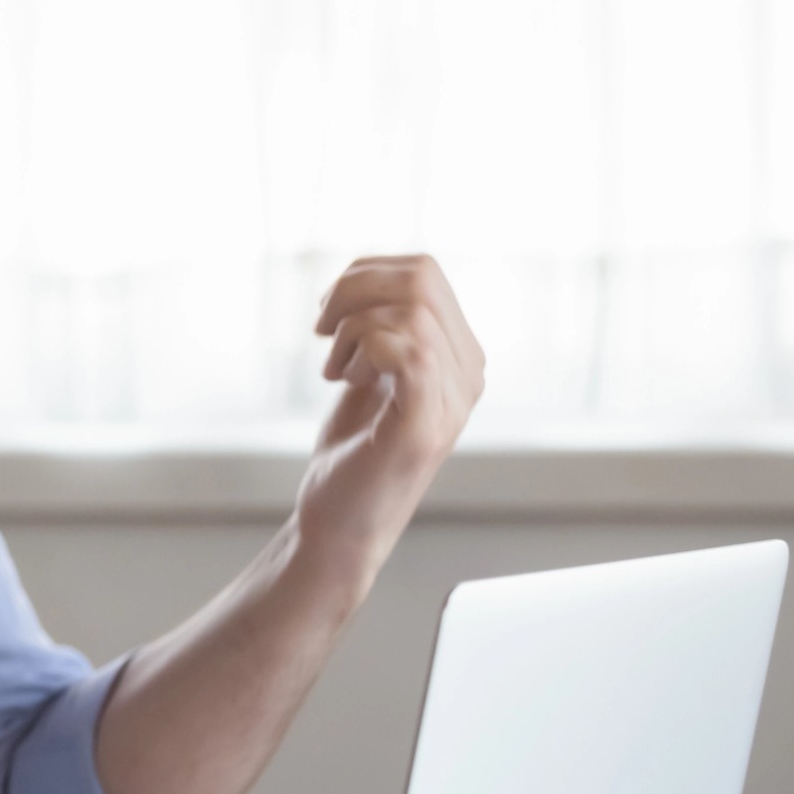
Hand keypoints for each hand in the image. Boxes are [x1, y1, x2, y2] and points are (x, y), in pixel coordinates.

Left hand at [298, 255, 484, 575]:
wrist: (338, 522)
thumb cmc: (353, 450)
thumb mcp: (370, 372)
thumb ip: (383, 326)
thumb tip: (366, 276)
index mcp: (460, 355)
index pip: (424, 272)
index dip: (364, 275)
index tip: (329, 315)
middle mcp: (469, 375)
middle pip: (421, 278)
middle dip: (354, 289)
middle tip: (324, 329)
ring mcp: (453, 401)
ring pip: (410, 309)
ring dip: (352, 327)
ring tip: (336, 367)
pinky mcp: (426, 426)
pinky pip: (405, 349)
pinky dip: (361, 348)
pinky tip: (343, 379)